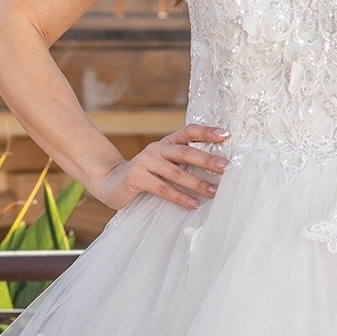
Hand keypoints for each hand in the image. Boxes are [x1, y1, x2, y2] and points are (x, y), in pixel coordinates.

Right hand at [93, 123, 229, 210]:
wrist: (110, 181)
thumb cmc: (146, 175)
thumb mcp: (164, 164)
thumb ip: (183, 163)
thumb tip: (217, 170)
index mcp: (167, 142)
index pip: (189, 132)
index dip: (206, 132)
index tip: (225, 135)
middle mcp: (157, 148)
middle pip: (186, 152)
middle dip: (208, 160)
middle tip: (226, 167)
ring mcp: (146, 162)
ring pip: (176, 172)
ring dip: (198, 183)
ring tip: (214, 191)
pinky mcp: (137, 177)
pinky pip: (163, 189)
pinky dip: (180, 197)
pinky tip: (193, 204)